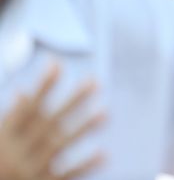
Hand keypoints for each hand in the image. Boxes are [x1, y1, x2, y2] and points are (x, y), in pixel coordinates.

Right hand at [0, 65, 103, 179]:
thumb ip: (12, 118)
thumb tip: (23, 92)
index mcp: (4, 137)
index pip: (26, 108)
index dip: (42, 86)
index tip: (57, 63)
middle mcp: (15, 153)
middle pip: (49, 123)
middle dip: (72, 102)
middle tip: (95, 81)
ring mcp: (28, 171)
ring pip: (58, 146)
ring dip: (82, 129)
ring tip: (105, 112)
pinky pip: (64, 176)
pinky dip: (83, 166)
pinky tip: (104, 154)